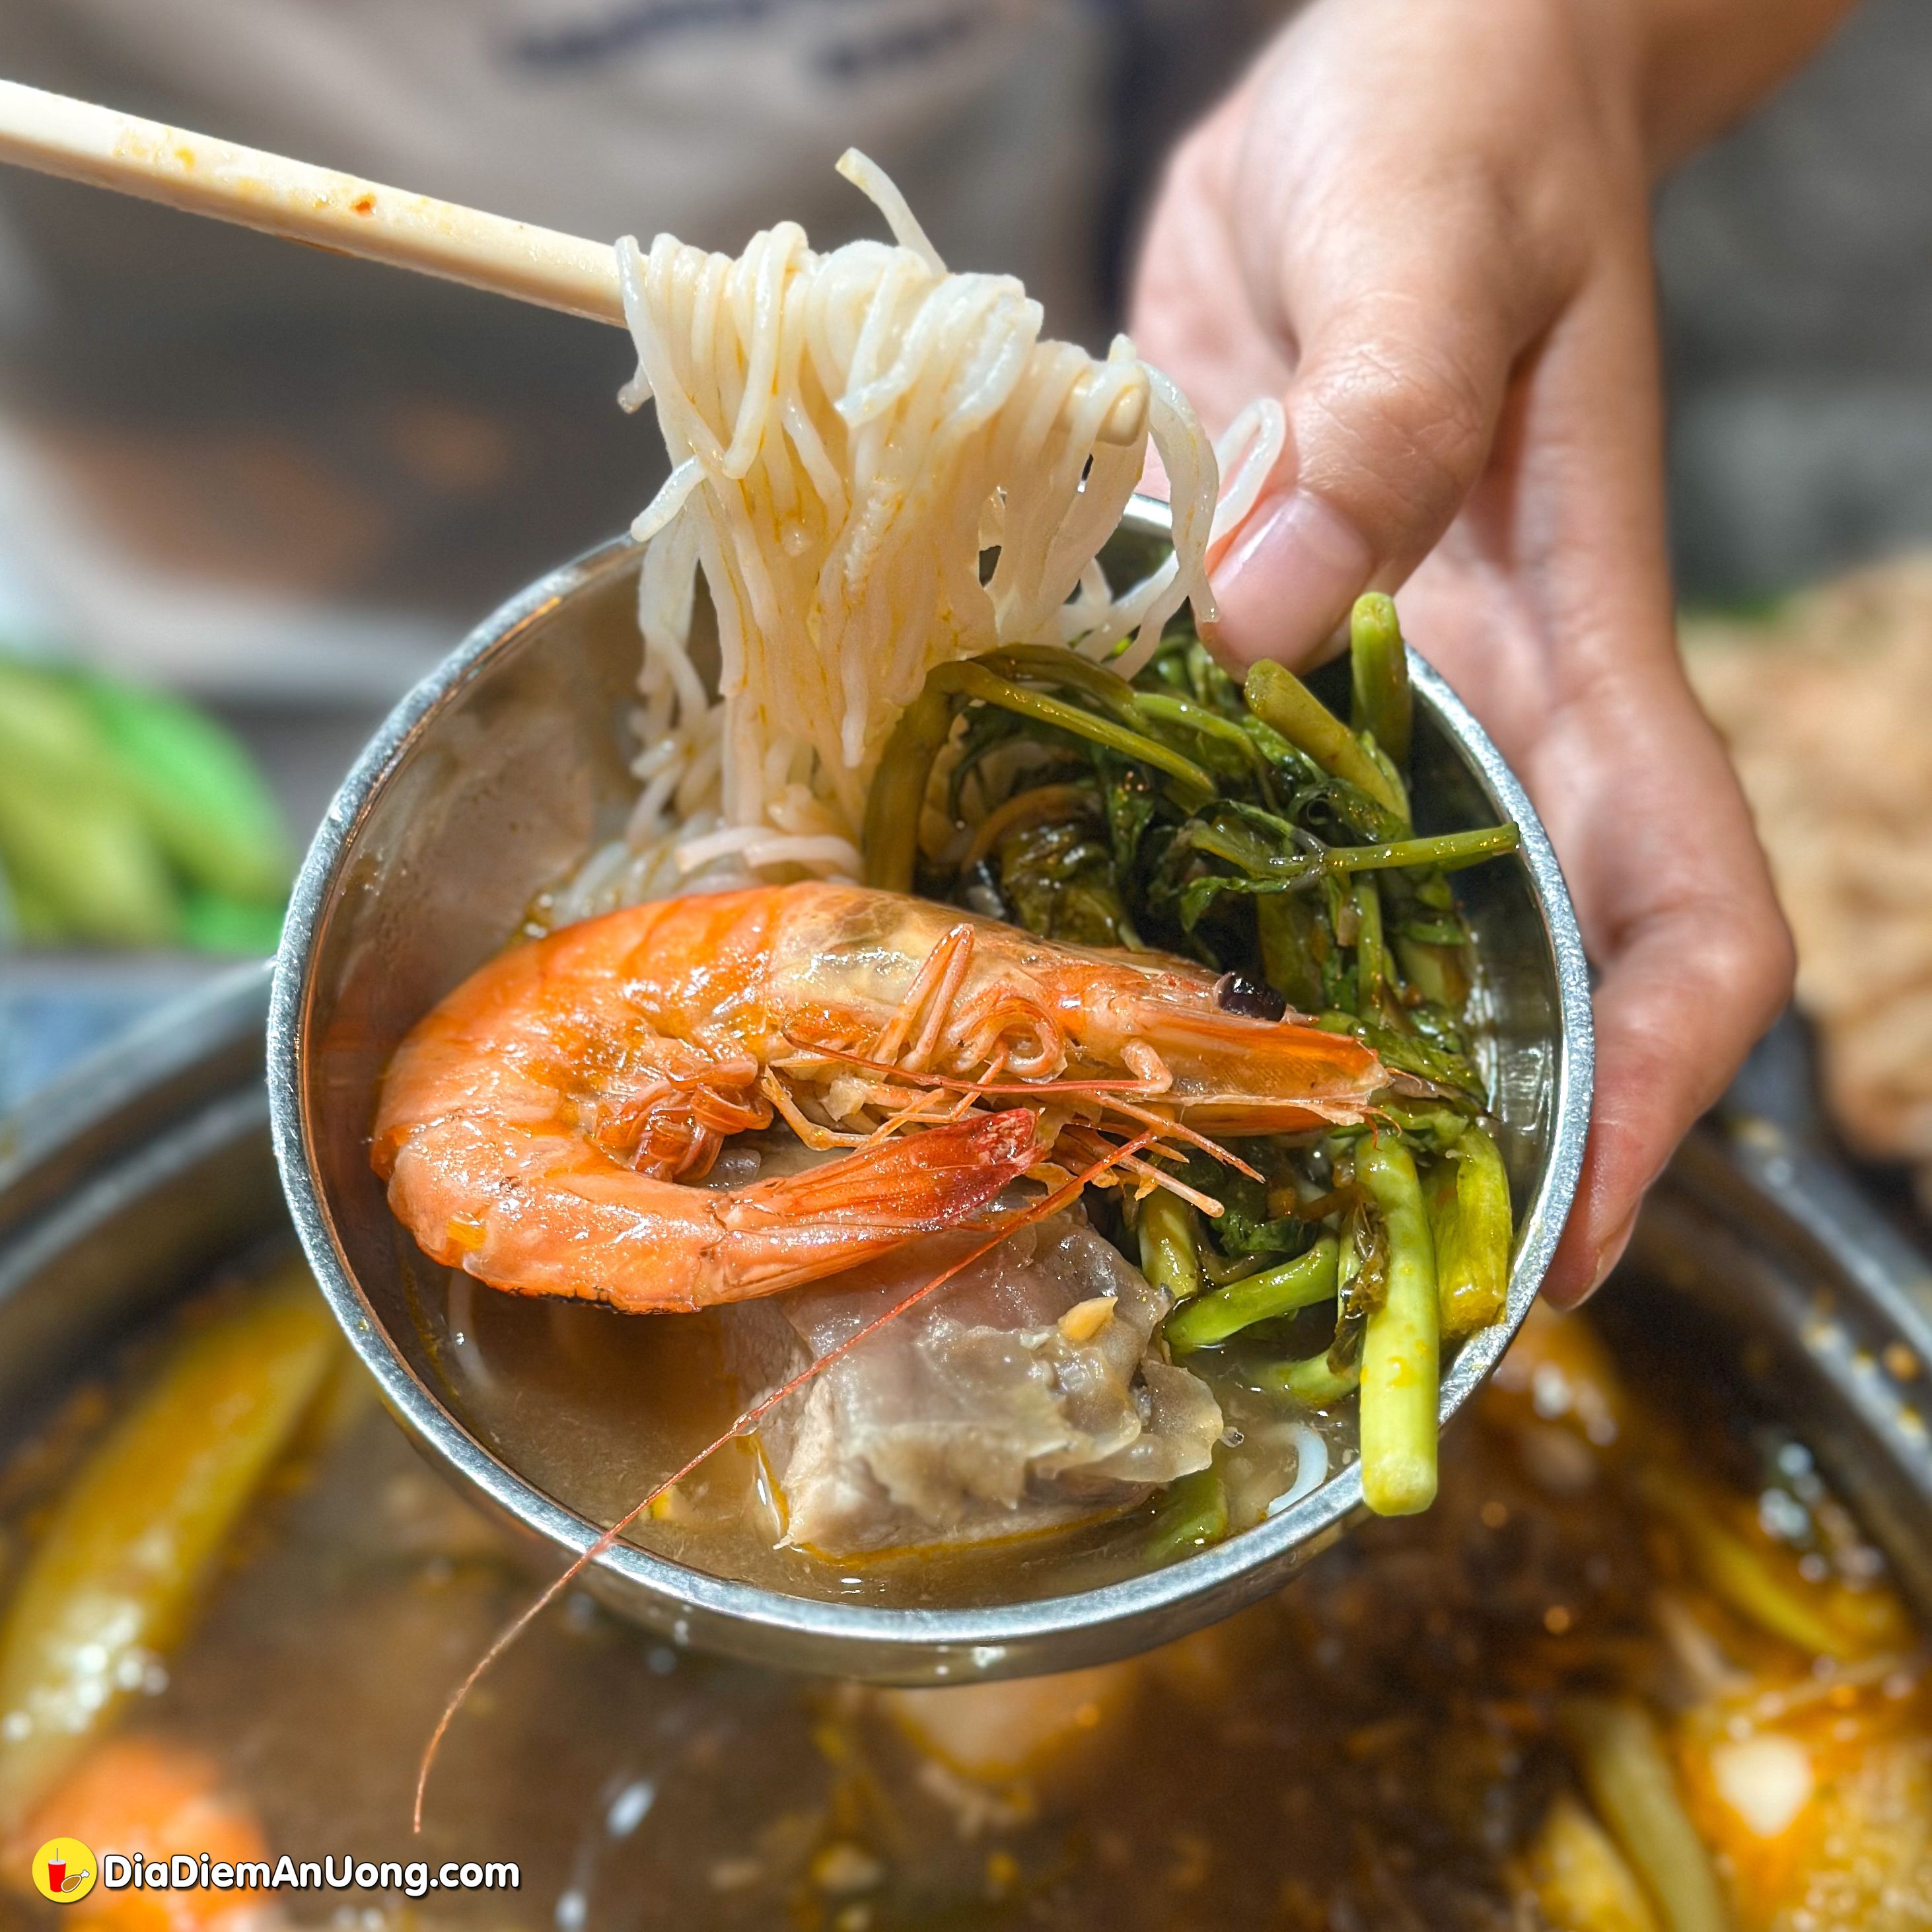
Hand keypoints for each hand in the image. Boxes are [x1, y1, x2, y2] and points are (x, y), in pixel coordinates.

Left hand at [1129, 0, 1846, 1300]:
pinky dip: (1162, 915)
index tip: (1557, 1243)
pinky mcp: (1243, 660)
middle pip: (1506, 986)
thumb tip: (1281, 619)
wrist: (1389, 95)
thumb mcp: (1425, 251)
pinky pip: (1208, 825)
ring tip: (1170, 1212)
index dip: (1649, 1093)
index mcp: (1576, 651)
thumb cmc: (1456, 138)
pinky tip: (1063, 992)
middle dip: (1449, 1152)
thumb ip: (1377, 421)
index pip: (1679, 921)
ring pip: (1349, 936)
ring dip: (1294, 1073)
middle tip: (1313, 1308)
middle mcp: (1474, 719)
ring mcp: (1353, 706)